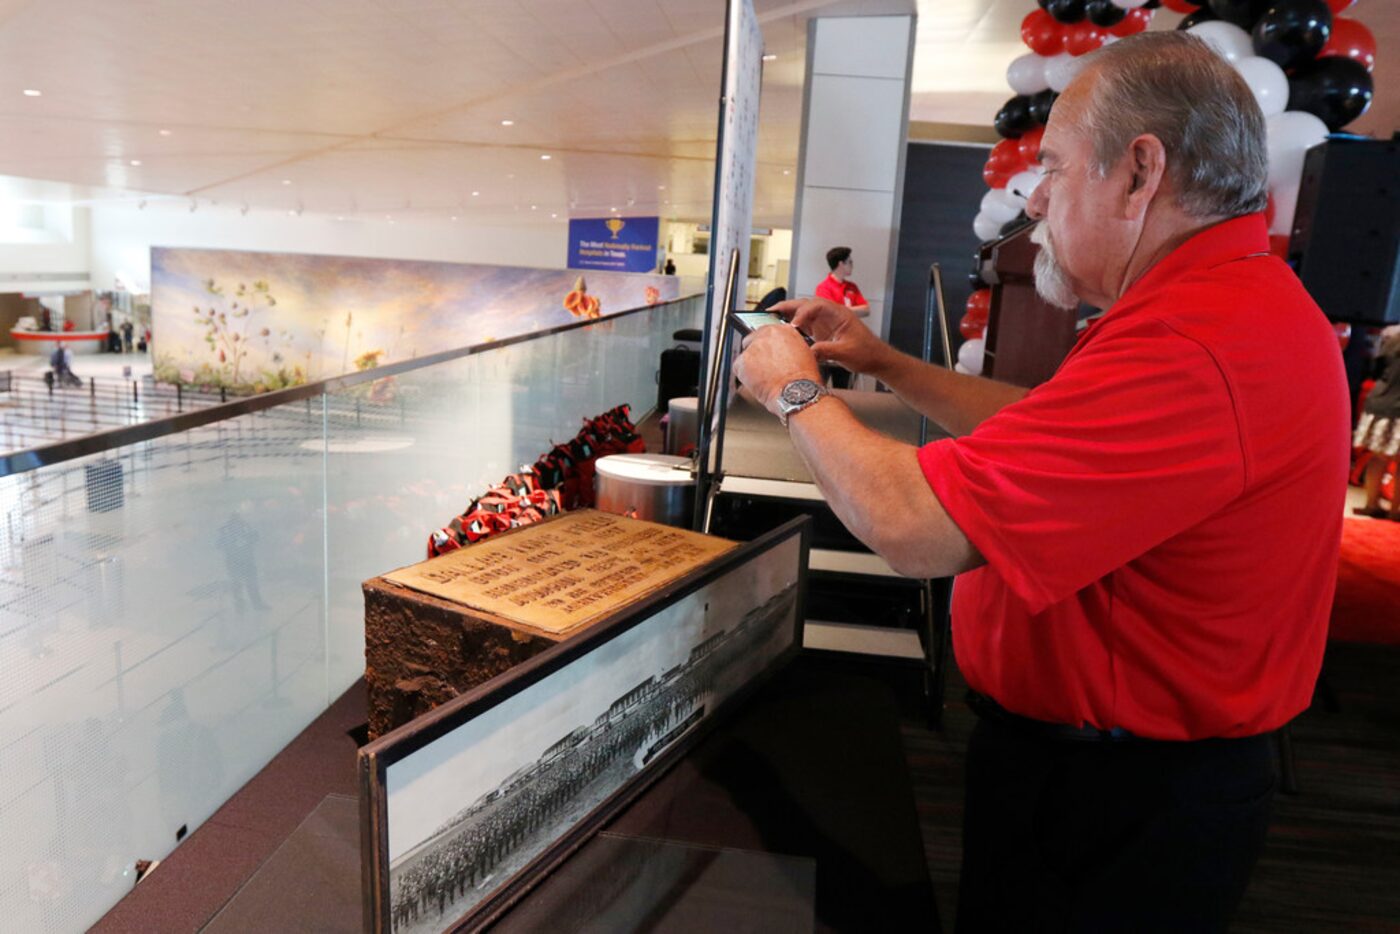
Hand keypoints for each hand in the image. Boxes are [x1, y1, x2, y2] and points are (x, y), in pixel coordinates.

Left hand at [734, 324, 821, 418]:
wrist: (796, 392)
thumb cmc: (803, 379)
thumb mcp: (804, 355)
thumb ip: (789, 348)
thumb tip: (781, 353)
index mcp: (784, 331)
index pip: (767, 333)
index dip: (766, 347)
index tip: (768, 356)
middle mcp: (767, 334)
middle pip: (752, 342)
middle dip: (756, 355)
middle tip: (764, 369)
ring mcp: (753, 347)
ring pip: (745, 356)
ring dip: (751, 367)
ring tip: (764, 379)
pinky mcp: (743, 361)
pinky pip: (738, 368)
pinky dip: (744, 377)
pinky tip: (757, 383)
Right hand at [772, 298, 891, 376]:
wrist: (877, 359)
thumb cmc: (867, 353)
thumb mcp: (846, 353)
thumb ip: (827, 351)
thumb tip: (809, 351)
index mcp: (839, 314)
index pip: (816, 306)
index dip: (802, 313)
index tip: (792, 325)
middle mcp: (831, 315)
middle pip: (806, 305)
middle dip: (788, 306)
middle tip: (770, 311)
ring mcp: (826, 323)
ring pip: (804, 313)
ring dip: (788, 314)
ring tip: (771, 317)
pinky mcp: (823, 332)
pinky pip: (805, 325)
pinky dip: (793, 325)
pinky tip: (782, 330)